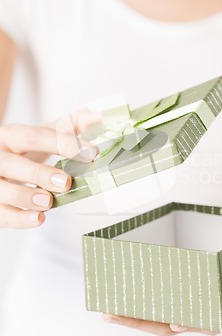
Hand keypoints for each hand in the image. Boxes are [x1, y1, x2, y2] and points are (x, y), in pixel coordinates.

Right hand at [0, 109, 99, 228]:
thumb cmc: (23, 152)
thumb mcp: (42, 135)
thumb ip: (70, 126)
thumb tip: (97, 116)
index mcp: (10, 136)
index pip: (35, 136)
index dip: (63, 144)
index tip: (91, 153)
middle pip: (12, 163)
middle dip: (39, 173)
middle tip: (66, 182)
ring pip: (0, 190)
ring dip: (25, 197)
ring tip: (48, 202)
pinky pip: (0, 214)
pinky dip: (19, 219)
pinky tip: (38, 218)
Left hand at [102, 267, 221, 335]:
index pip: (211, 321)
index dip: (192, 322)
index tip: (174, 321)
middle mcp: (214, 307)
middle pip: (175, 321)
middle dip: (144, 321)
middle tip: (110, 315)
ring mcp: (203, 296)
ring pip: (165, 311)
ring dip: (136, 313)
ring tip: (105, 308)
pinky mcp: (197, 283)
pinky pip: (168, 293)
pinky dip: (146, 296)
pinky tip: (125, 291)